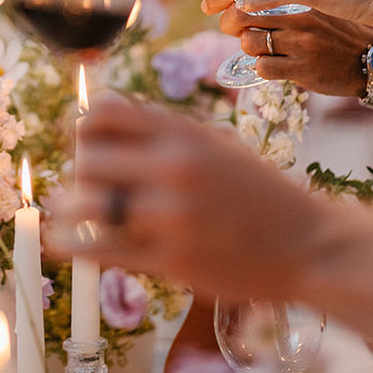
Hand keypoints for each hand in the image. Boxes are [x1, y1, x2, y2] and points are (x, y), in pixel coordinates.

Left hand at [49, 94, 331, 302]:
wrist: (310, 244)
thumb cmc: (260, 194)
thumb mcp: (218, 146)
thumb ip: (168, 134)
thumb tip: (106, 120)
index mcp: (185, 133)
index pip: (103, 112)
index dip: (85, 129)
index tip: (88, 147)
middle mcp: (176, 167)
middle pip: (89, 158)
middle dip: (78, 173)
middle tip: (84, 187)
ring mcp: (173, 215)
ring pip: (89, 205)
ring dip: (68, 209)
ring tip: (63, 212)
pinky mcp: (173, 260)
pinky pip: (104, 251)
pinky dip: (74, 247)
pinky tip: (62, 243)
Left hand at [201, 0, 372, 96]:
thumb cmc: (344, 30)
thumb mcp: (321, 2)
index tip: (208, 4)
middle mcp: (298, 16)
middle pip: (240, 15)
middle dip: (227, 24)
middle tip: (232, 29)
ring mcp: (300, 43)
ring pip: (248, 42)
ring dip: (247, 47)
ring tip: (260, 47)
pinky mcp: (302, 69)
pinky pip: (263, 67)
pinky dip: (261, 67)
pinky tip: (273, 65)